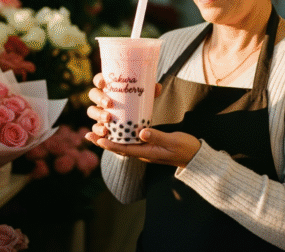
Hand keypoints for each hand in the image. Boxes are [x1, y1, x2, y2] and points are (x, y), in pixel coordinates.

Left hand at [85, 127, 200, 167]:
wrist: (196, 156)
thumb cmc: (186, 149)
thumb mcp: (173, 141)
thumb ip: (157, 137)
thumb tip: (141, 133)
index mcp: (147, 153)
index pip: (123, 149)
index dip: (109, 144)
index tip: (97, 138)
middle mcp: (143, 152)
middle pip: (119, 148)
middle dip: (103, 141)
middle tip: (88, 134)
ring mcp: (146, 149)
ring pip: (123, 144)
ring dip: (110, 138)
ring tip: (97, 130)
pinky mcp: (150, 144)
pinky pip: (131, 141)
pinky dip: (122, 135)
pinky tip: (118, 127)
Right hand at [86, 72, 161, 140]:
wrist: (137, 122)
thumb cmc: (138, 104)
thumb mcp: (145, 98)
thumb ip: (151, 92)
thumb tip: (157, 87)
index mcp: (110, 87)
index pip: (100, 80)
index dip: (99, 80)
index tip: (103, 83)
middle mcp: (101, 98)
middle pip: (93, 94)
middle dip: (99, 98)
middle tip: (109, 104)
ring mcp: (99, 112)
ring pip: (92, 111)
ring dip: (98, 115)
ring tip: (108, 119)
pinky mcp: (101, 126)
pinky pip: (95, 128)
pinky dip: (96, 131)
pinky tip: (102, 134)